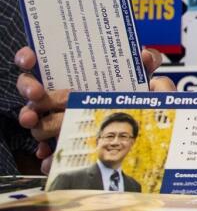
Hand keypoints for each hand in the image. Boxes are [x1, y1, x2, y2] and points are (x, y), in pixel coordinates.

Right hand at [14, 47, 174, 173]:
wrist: (153, 137)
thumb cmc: (142, 105)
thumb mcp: (147, 81)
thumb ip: (147, 65)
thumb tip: (142, 54)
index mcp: (78, 78)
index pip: (45, 62)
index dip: (29, 58)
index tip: (29, 60)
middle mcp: (64, 99)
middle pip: (34, 89)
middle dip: (29, 88)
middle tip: (37, 93)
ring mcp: (61, 122)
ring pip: (35, 119)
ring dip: (33, 119)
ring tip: (34, 120)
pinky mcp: (65, 146)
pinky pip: (49, 151)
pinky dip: (47, 155)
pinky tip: (49, 156)